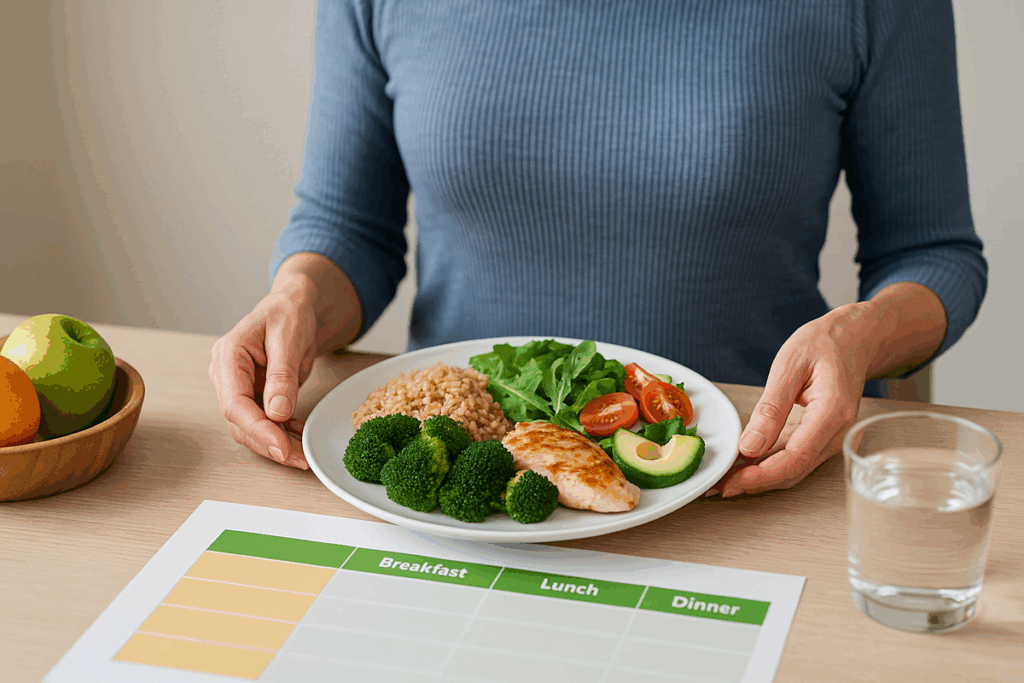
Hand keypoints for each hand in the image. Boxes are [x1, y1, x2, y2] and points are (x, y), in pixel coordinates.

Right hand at [209, 285, 317, 468]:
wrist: (295, 306)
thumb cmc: (289, 312)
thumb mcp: (289, 338)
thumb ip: (281, 375)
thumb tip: (276, 413)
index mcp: (228, 355)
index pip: (234, 404)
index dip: (258, 430)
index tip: (282, 448)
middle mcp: (227, 374)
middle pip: (240, 422)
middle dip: (269, 444)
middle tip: (299, 459)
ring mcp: (238, 386)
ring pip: (250, 427)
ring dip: (276, 443)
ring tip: (303, 454)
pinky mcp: (253, 394)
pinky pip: (263, 421)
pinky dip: (281, 433)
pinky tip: (299, 436)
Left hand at [708, 302, 881, 496]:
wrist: (855, 337)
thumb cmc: (826, 343)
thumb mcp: (790, 365)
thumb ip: (771, 407)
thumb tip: (749, 446)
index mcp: (832, 413)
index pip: (794, 459)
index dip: (760, 476)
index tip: (730, 482)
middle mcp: (837, 433)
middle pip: (793, 471)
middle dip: (754, 483)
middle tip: (717, 486)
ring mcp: (832, 437)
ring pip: (794, 469)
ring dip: (759, 477)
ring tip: (725, 477)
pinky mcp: (822, 436)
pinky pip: (795, 457)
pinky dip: (769, 464)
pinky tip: (745, 463)